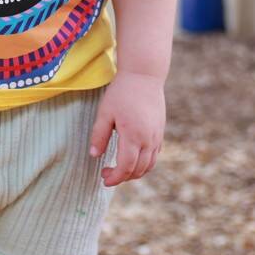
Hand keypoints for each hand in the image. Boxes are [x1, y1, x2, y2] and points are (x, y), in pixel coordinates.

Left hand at [88, 70, 165, 186]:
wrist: (144, 76)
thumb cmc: (121, 92)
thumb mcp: (104, 113)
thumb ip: (99, 135)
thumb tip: (94, 156)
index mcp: (133, 136)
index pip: (126, 167)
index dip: (115, 178)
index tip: (104, 179)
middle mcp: (148, 139)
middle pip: (138, 170)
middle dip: (122, 177)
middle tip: (106, 174)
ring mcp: (156, 136)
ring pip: (149, 165)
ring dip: (134, 173)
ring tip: (119, 170)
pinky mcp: (160, 132)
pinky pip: (154, 155)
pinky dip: (144, 164)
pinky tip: (132, 159)